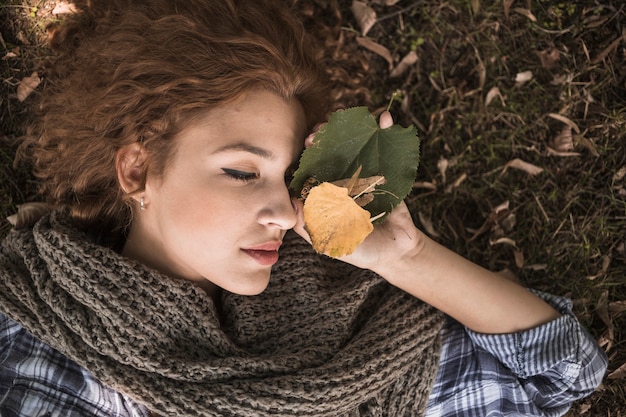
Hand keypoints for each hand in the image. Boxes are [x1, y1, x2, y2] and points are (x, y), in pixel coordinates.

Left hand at [292, 111, 424, 272]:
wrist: (397, 252)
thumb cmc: (360, 249)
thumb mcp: (330, 243)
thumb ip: (309, 226)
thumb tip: (293, 202)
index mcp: (327, 192)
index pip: (313, 166)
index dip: (308, 153)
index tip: (307, 141)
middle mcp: (343, 178)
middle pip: (331, 150)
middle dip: (324, 136)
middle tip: (319, 130)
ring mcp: (365, 172)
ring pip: (355, 144)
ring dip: (350, 127)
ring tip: (347, 117)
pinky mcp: (387, 171)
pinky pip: (386, 147)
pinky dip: (385, 131)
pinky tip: (383, 118)